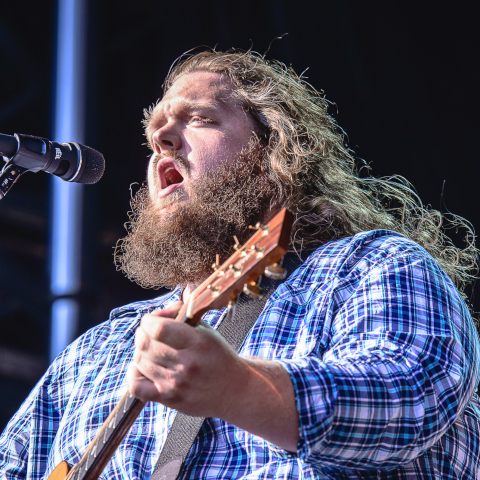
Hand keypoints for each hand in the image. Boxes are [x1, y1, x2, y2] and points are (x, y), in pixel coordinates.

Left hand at [127, 301, 244, 417]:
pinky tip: (143, 368)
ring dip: (140, 351)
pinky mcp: (168, 399)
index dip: (149, 320)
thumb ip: (181, 315)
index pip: (159, 328)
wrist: (233, 391)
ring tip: (151, 349)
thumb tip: (158, 312)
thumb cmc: (218, 356)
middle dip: (142, 333)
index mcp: (197, 343)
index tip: (152, 320)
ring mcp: (175, 384)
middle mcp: (185, 364)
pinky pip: (136, 386)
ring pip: (140, 361)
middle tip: (149, 332)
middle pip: (145, 344)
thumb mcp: (206, 330)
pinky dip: (134, 374)